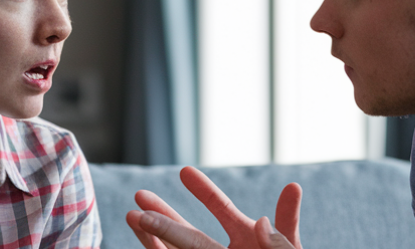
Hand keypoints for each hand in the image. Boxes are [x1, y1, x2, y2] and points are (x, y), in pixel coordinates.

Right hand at [126, 166, 302, 248]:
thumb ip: (283, 238)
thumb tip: (261, 221)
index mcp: (250, 242)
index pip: (223, 210)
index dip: (204, 191)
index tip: (184, 172)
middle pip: (188, 234)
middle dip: (164, 214)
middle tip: (139, 195)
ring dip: (152, 237)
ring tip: (131, 216)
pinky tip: (144, 239)